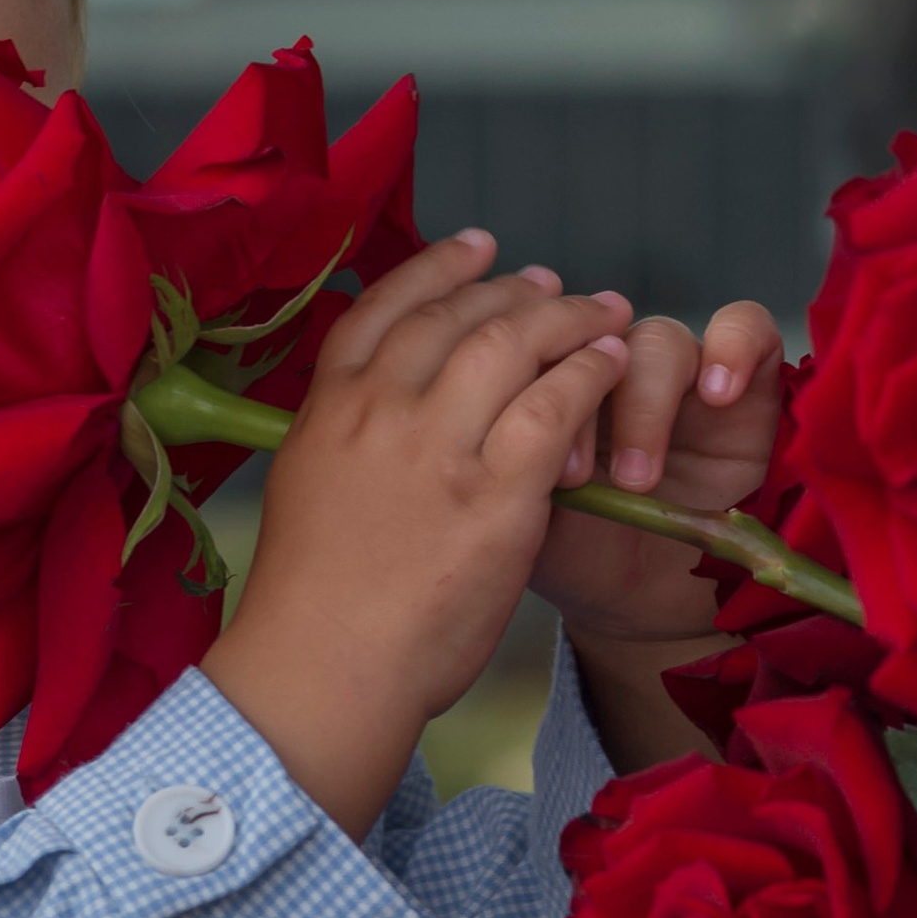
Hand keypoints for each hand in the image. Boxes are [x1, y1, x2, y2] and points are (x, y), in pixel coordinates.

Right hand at [203, 231, 633, 838]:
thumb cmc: (313, 604)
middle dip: (514, 288)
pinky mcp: (496, 493)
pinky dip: (589, 373)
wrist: (326, 669)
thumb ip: (341, 438)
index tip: (476, 248)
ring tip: (601, 314)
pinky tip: (612, 366)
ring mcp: (439, 447)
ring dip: (565, 318)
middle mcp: (381, 410)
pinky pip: (556, 403)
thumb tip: (369, 410)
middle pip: (458, 316)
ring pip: (512, 343)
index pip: (383, 308)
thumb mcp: (305, 491)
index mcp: (328, 408)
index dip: (437, 268)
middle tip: (555, 283)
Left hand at [526, 294, 783, 775]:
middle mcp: (610, 362)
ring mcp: (676, 372)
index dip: (517, 366)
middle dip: (575, 393)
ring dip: (642, 402)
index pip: (529, 327)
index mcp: (545, 376)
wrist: (638, 611)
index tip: (501, 449)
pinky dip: (732, 347)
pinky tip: (717, 393)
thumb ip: (495, 449)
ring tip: (637, 481)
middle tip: (570, 478)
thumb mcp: (510, 512)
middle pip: (595, 328)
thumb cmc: (572, 556)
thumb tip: (474, 408)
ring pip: (656, 338)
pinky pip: (747, 328)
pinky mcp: (747, 389)